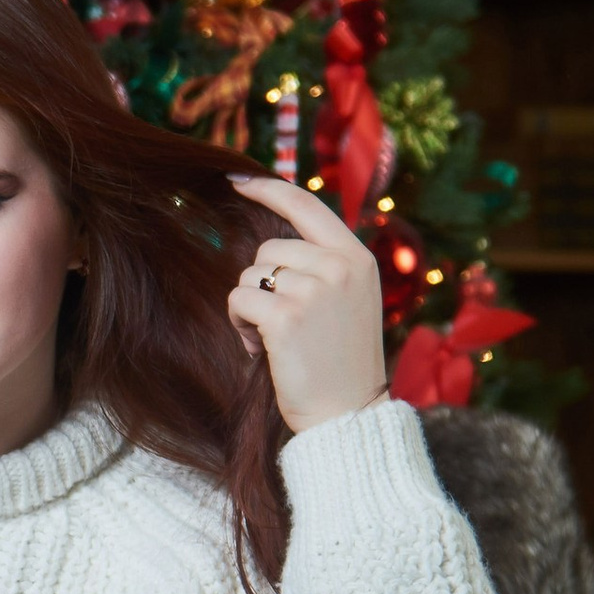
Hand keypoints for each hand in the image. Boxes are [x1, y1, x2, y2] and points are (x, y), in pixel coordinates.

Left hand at [227, 176, 387, 434]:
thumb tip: (272, 245)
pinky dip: (239, 325)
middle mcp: (339, 266)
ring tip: (276, 340)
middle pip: (267, 249)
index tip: (236, 182)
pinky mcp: (286, 316)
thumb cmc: (341, 361)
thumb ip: (323, 266)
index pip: (305, 204)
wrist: (349, 412)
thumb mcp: (348, 300)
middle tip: (282, 323)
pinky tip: (261, 348)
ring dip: (249, 308)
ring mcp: (314, 289)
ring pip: (249, 276)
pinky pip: (238, 299)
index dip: (267, 188)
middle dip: (261, 284)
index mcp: (357, 258)